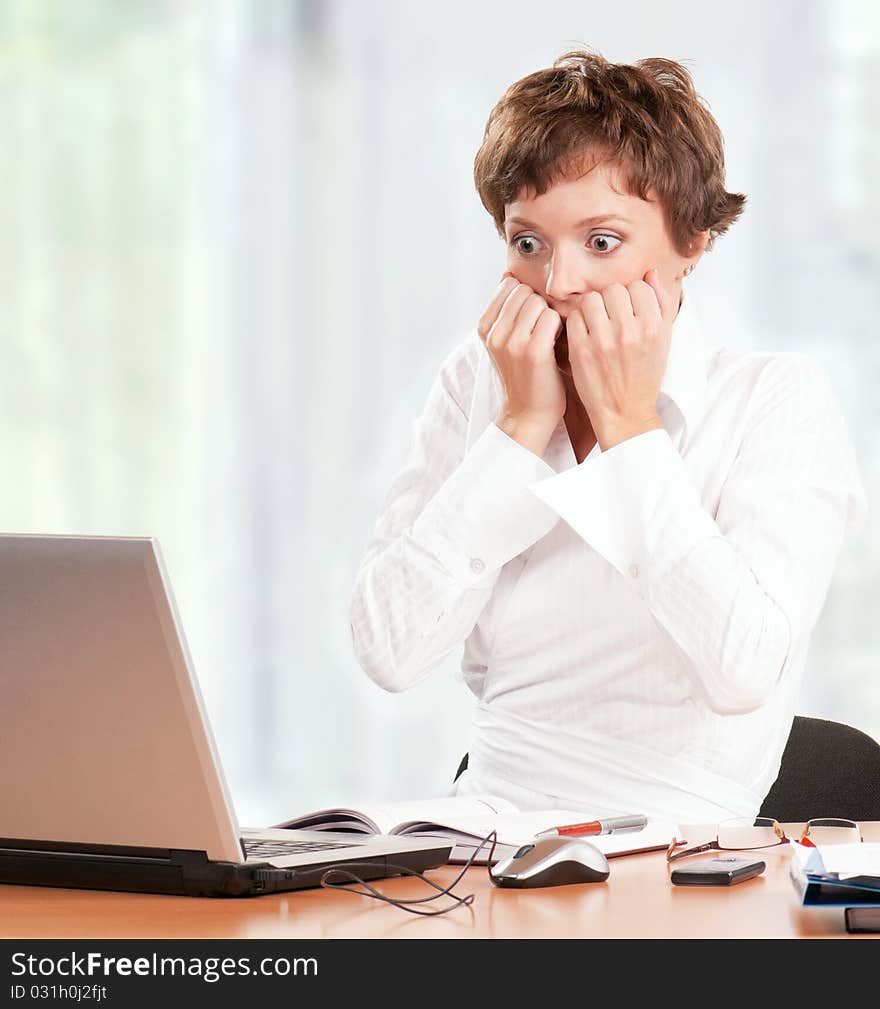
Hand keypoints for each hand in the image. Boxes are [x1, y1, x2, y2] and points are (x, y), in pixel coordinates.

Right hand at [477, 272, 565, 454]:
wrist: (528, 414)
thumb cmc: (524, 375)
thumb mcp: (504, 342)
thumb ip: (505, 310)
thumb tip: (507, 275)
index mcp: (484, 327)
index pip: (508, 286)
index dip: (526, 297)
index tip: (532, 318)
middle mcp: (494, 333)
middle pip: (524, 291)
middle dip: (539, 303)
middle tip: (545, 327)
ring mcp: (512, 342)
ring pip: (538, 301)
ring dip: (550, 314)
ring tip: (551, 335)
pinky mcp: (533, 351)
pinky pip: (551, 317)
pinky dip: (560, 325)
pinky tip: (559, 341)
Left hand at [564, 268, 675, 449]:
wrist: (625, 413)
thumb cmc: (644, 376)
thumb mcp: (663, 341)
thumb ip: (660, 304)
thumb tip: (650, 272)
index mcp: (653, 327)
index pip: (638, 286)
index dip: (631, 296)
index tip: (628, 311)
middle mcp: (629, 331)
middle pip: (614, 289)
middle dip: (611, 301)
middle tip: (610, 318)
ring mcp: (603, 340)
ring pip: (591, 299)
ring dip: (592, 308)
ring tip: (596, 324)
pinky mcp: (580, 350)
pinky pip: (574, 317)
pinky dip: (577, 323)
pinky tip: (584, 335)